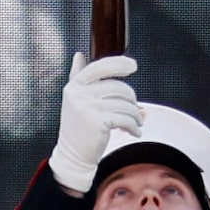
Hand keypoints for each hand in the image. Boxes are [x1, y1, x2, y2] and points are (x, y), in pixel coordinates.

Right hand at [51, 53, 141, 192]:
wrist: (73, 155)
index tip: (132, 65)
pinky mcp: (99, 123)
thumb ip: (77, 75)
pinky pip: (125, 119)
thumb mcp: (74, 99)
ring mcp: (88, 108)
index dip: (117, 64)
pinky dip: (134, 126)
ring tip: (136, 122)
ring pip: (125, 104)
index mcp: (74, 86)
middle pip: (118, 87)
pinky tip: (134, 131)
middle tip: (135, 109)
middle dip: (131, 99)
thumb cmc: (77, 126)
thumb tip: (79, 55)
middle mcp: (80, 95)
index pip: (99, 67)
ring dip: (135, 115)